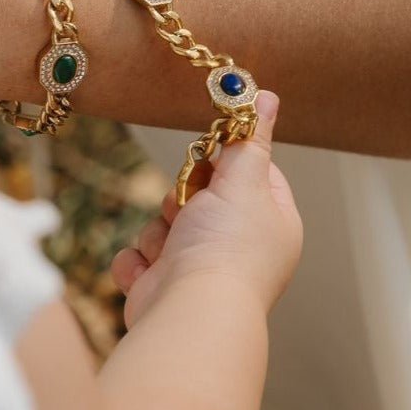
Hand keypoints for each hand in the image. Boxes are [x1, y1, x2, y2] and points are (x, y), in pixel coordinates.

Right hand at [111, 92, 301, 327]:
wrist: (190, 313)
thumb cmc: (227, 247)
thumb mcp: (243, 179)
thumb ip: (250, 137)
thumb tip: (268, 96)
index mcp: (271, 224)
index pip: (251, 175)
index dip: (225, 162)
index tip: (212, 155)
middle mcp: (238, 249)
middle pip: (199, 197)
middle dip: (183, 199)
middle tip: (189, 206)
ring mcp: (199, 271)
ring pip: (164, 225)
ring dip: (159, 232)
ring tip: (171, 248)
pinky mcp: (164, 289)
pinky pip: (140, 257)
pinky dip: (139, 262)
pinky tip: (150, 273)